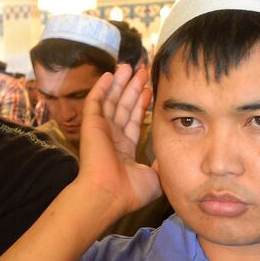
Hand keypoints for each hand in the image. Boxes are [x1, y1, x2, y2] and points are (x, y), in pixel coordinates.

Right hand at [74, 64, 160, 221]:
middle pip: (124, 107)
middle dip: (133, 89)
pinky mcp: (91, 124)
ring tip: (130, 66)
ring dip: (120, 83)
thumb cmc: (130, 191)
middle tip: (143, 71)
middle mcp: (112, 138)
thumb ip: (160, 163)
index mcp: (125, 149)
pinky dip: (101, 87)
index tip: (150, 90)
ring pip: (111, 100)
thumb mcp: (154, 176)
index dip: (142, 105)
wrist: (109, 194)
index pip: (134, 121)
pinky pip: (96, 101)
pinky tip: (109, 74)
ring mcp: (101, 130)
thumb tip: (168, 157)